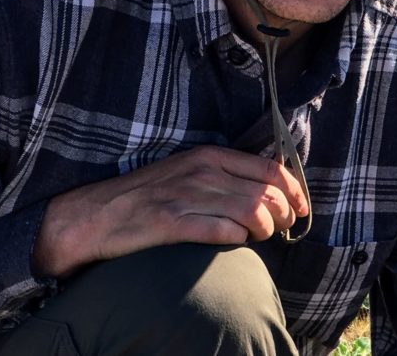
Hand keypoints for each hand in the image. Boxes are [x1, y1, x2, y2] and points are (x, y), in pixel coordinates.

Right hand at [32, 146, 308, 276]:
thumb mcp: (186, 171)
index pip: (270, 169)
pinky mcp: (173, 223)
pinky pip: (223, 232)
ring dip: (265, 230)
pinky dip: (237, 240)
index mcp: (208, 156)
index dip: (294, 191)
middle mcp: (202, 172)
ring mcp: (187, 196)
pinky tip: (233, 241)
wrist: (95, 215)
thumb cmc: (145, 196)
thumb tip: (264, 191)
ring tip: (258, 237)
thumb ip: (222, 175)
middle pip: (267, 193)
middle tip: (282, 228)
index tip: (301, 208)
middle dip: (284, 215)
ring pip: (252, 212)